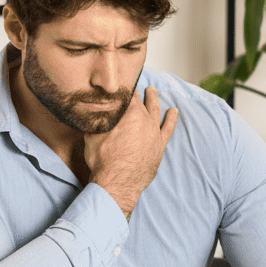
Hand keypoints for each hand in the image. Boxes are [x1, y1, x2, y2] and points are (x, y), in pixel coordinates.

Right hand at [84, 86, 177, 218]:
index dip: (122, 88)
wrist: (118, 183)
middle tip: (133, 86)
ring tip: (152, 91)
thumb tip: (93, 108)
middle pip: (140, 100)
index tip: (120, 83)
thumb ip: (96, 119)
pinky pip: (168, 128)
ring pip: (155, 110)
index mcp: (128, 112)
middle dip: (136, 92)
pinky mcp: (159, 145)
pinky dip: (171, 119)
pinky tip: (173, 112)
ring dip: (153, 99)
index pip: (126, 94)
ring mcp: (154, 131)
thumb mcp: (92, 134)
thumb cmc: (103, 159)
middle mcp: (144, 118)